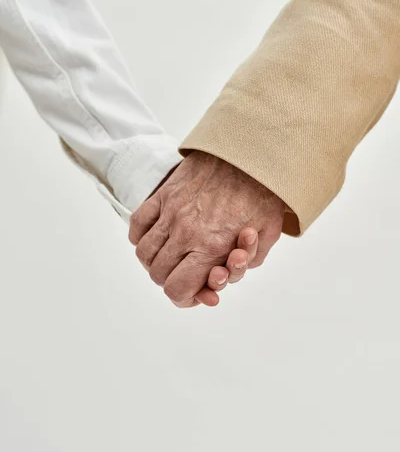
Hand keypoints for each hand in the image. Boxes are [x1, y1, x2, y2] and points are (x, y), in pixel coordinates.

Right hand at [129, 151, 284, 306]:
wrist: (253, 153)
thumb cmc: (263, 195)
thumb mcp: (266, 238)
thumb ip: (243, 265)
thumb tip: (221, 279)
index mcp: (211, 247)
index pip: (177, 290)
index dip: (185, 298)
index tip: (195, 292)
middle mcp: (185, 232)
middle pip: (158, 275)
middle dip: (172, 281)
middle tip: (186, 274)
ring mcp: (171, 211)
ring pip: (144, 253)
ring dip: (155, 262)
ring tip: (172, 257)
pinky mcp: (164, 194)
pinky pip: (137, 223)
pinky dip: (140, 236)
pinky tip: (156, 238)